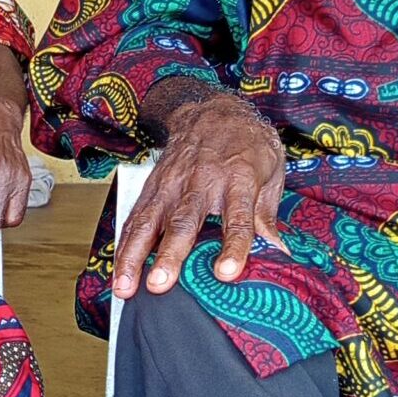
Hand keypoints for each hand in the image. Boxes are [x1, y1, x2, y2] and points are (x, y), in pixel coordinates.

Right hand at [114, 91, 285, 297]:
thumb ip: (266, 215)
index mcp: (238, 178)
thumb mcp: (270, 173)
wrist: (212, 110)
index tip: (226, 273)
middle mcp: (200, 181)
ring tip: (126, 286)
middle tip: (160, 284)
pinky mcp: (152, 187)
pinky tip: (119, 270)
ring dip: (135, 256)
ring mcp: (170, 184)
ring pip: (149, 222)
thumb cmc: (247, 145)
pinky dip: (124, 245)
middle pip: (183, 222)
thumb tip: (279, 253)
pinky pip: (135, 218)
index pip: (236, 217)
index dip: (232, 246)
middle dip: (170, 255)